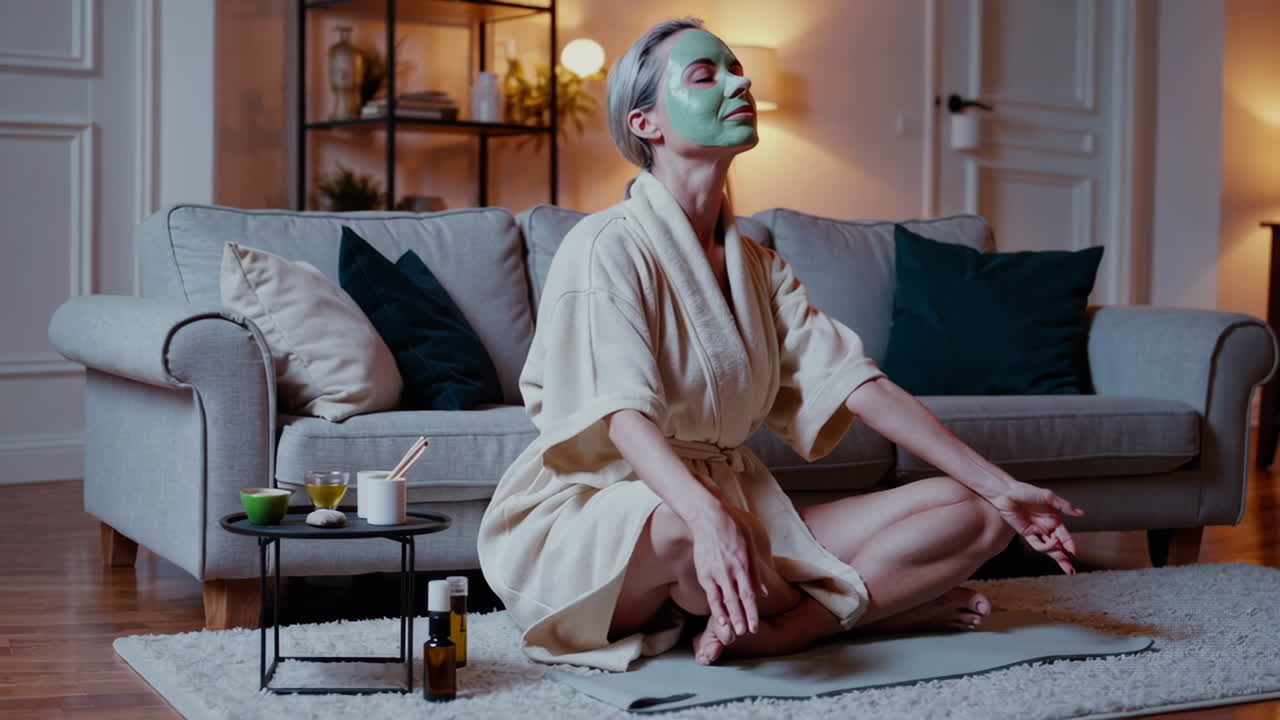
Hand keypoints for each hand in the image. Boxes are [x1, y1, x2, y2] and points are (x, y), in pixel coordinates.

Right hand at [689, 505, 769, 640]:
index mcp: (742, 565)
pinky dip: (715, 608)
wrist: (708, 519)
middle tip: (744, 633)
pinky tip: (719, 618)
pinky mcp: (703, 573)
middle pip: (736, 600)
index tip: (754, 626)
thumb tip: (763, 592)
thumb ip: (756, 572)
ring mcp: (714, 572)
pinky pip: (710, 594)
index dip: (751, 611)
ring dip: (728, 617)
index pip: (748, 594)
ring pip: (722, 600)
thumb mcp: (750, 547)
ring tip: (732, 632)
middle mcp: (729, 571)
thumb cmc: (732, 530)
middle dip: (740, 618)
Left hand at [985, 480, 1084, 574]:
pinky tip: (1053, 544)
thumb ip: (1064, 506)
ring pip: (1048, 548)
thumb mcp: (1047, 497)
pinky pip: (1037, 544)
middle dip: (1065, 558)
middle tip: (1071, 570)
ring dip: (1056, 555)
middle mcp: (1046, 527)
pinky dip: (1045, 546)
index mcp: (1054, 519)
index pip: (1064, 536)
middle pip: (1058, 546)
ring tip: (1064, 559)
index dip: (1069, 545)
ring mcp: (1037, 531)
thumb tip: (1080, 513)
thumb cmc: (1026, 491)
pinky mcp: (1026, 533)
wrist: (1006, 493)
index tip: (1073, 552)